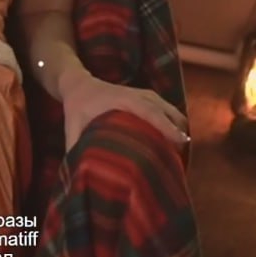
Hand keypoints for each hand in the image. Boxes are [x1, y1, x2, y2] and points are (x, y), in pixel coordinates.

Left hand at [60, 69, 189, 152]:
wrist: (77, 83)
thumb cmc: (75, 106)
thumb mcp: (71, 126)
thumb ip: (73, 147)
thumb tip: (76, 172)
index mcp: (119, 99)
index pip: (147, 110)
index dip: (164, 125)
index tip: (180, 140)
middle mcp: (134, 94)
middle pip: (163, 108)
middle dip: (177, 128)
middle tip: (185, 153)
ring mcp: (141, 93)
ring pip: (168, 107)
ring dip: (178, 125)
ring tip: (184, 149)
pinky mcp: (145, 96)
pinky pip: (165, 107)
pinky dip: (173, 120)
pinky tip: (177, 137)